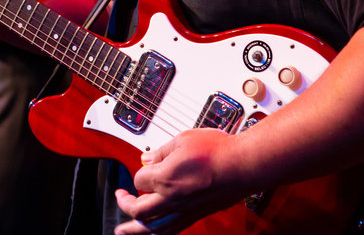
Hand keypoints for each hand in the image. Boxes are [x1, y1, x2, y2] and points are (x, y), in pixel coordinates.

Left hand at [114, 128, 247, 234]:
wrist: (243, 164)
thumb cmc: (218, 151)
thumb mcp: (183, 139)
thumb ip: (162, 150)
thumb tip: (148, 157)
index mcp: (165, 177)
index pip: (139, 178)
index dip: (140, 169)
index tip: (146, 164)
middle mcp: (172, 199)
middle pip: (139, 209)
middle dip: (125, 204)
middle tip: (121, 197)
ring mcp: (185, 210)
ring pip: (153, 228)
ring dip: (136, 229)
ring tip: (124, 231)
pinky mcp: (197, 215)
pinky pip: (172, 229)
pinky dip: (158, 233)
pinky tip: (155, 232)